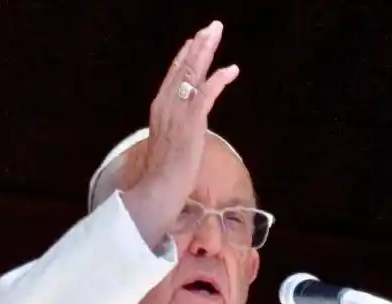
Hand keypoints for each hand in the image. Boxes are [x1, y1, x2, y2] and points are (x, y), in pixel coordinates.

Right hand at [122, 21, 239, 238]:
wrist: (159, 188)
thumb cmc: (165, 174)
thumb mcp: (170, 144)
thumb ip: (177, 129)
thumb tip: (186, 128)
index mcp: (160, 109)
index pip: (172, 77)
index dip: (184, 57)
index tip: (194, 41)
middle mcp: (166, 105)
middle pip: (183, 69)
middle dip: (198, 46)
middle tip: (211, 27)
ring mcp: (178, 112)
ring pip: (192, 74)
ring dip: (206, 52)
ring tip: (217, 33)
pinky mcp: (191, 121)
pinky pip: (206, 93)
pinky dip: (219, 79)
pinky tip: (232, 69)